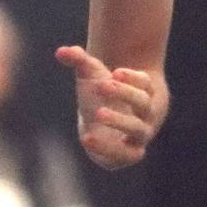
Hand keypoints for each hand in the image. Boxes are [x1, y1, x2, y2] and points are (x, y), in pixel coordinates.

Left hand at [56, 45, 156, 169]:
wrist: (105, 122)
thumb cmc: (101, 93)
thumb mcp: (90, 74)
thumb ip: (79, 60)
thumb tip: (60, 51)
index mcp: (143, 92)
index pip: (145, 83)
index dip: (132, 77)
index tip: (115, 72)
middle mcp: (146, 115)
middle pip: (144, 102)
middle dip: (124, 93)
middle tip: (101, 85)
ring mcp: (139, 136)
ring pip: (137, 129)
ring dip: (119, 120)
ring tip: (98, 113)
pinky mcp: (128, 154)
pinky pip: (126, 155)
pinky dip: (108, 148)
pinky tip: (87, 138)